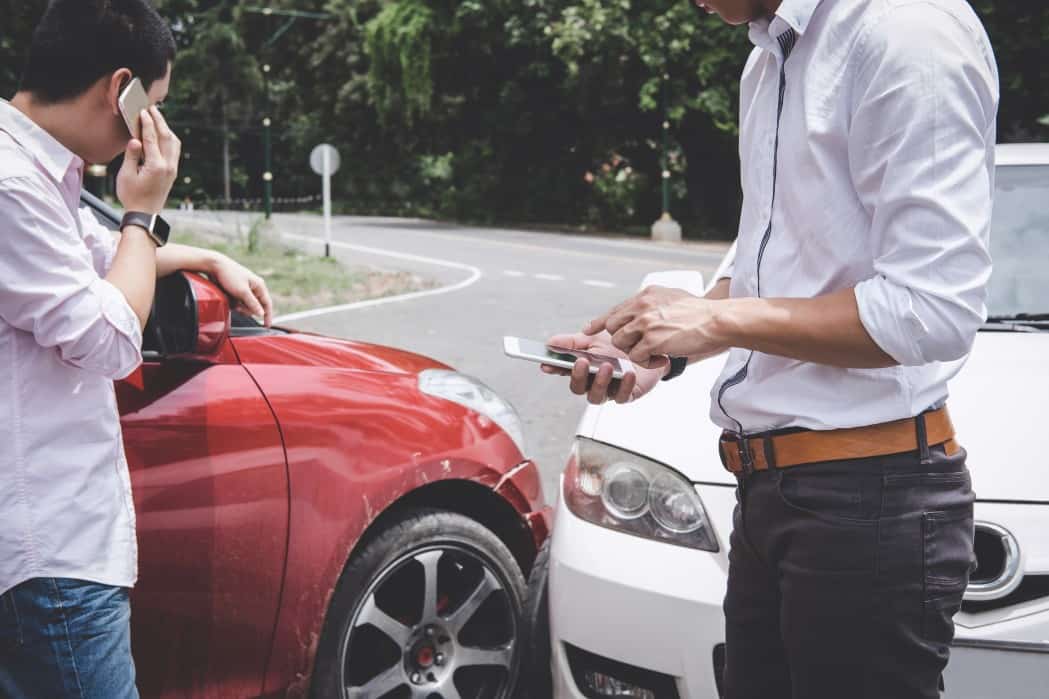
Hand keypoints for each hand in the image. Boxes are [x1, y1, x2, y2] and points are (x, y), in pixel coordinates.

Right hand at [117, 107, 179, 213]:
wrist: (145, 214)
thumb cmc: (132, 196)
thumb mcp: (126, 175)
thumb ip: (131, 156)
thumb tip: (135, 140)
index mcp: (156, 166)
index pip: (152, 138)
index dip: (147, 123)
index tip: (143, 111)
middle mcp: (168, 166)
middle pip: (167, 137)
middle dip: (159, 121)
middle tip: (152, 108)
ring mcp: (172, 169)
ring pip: (174, 143)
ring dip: (166, 129)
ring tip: (157, 118)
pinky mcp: (172, 172)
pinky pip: (174, 150)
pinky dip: (169, 139)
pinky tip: (162, 134)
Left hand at [211, 255, 273, 326]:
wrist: (215, 266)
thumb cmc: (230, 275)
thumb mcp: (242, 292)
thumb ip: (253, 304)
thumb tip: (261, 314)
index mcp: (259, 285)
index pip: (267, 304)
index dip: (267, 316)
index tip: (266, 326)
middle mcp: (254, 288)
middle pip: (255, 307)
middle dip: (246, 309)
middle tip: (238, 307)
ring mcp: (245, 289)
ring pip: (246, 305)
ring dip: (239, 306)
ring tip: (232, 300)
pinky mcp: (237, 290)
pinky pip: (238, 302)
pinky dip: (233, 302)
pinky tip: (228, 296)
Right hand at [540, 331, 665, 404]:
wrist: (646, 347)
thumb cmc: (618, 345)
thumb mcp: (593, 338)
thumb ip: (572, 342)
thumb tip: (550, 342)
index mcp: (583, 368)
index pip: (563, 371)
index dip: (554, 369)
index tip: (547, 364)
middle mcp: (592, 382)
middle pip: (578, 388)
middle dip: (578, 376)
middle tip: (582, 362)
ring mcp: (609, 390)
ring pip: (597, 396)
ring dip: (600, 382)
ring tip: (606, 366)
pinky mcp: (626, 395)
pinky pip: (622, 396)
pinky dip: (624, 385)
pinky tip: (627, 373)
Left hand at [584, 285, 729, 368]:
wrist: (717, 320)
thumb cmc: (698, 312)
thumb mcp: (670, 296)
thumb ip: (650, 302)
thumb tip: (638, 308)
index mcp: (645, 295)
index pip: (614, 310)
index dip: (599, 322)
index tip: (588, 330)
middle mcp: (641, 306)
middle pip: (613, 328)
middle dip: (622, 340)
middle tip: (640, 346)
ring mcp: (646, 323)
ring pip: (621, 343)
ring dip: (634, 352)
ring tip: (653, 352)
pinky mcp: (653, 340)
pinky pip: (636, 356)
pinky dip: (647, 362)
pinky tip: (662, 358)